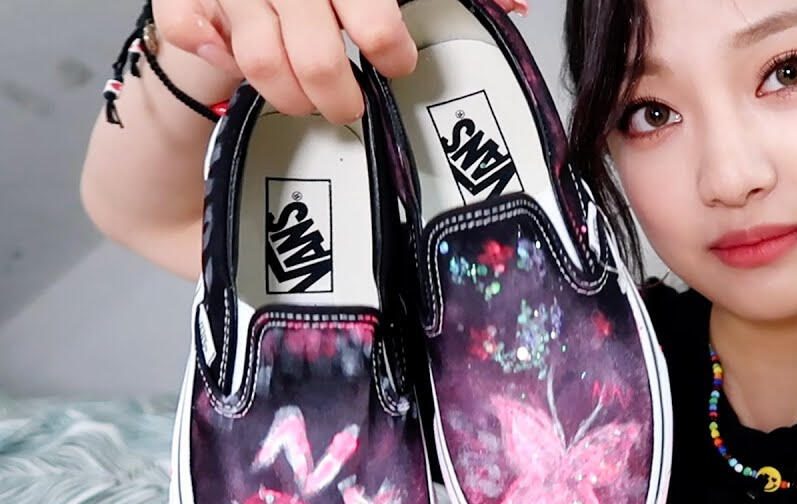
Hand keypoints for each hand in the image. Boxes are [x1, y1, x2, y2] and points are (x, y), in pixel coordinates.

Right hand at [152, 0, 530, 124]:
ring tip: (308, 103)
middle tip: (352, 107)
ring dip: (287, 95)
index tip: (399, 64)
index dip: (389, 47)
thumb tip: (514, 8)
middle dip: (338, 93)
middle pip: (312, 53)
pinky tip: (230, 65)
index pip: (374, 13)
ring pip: (257, 59)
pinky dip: (209, 51)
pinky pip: (188, 29)